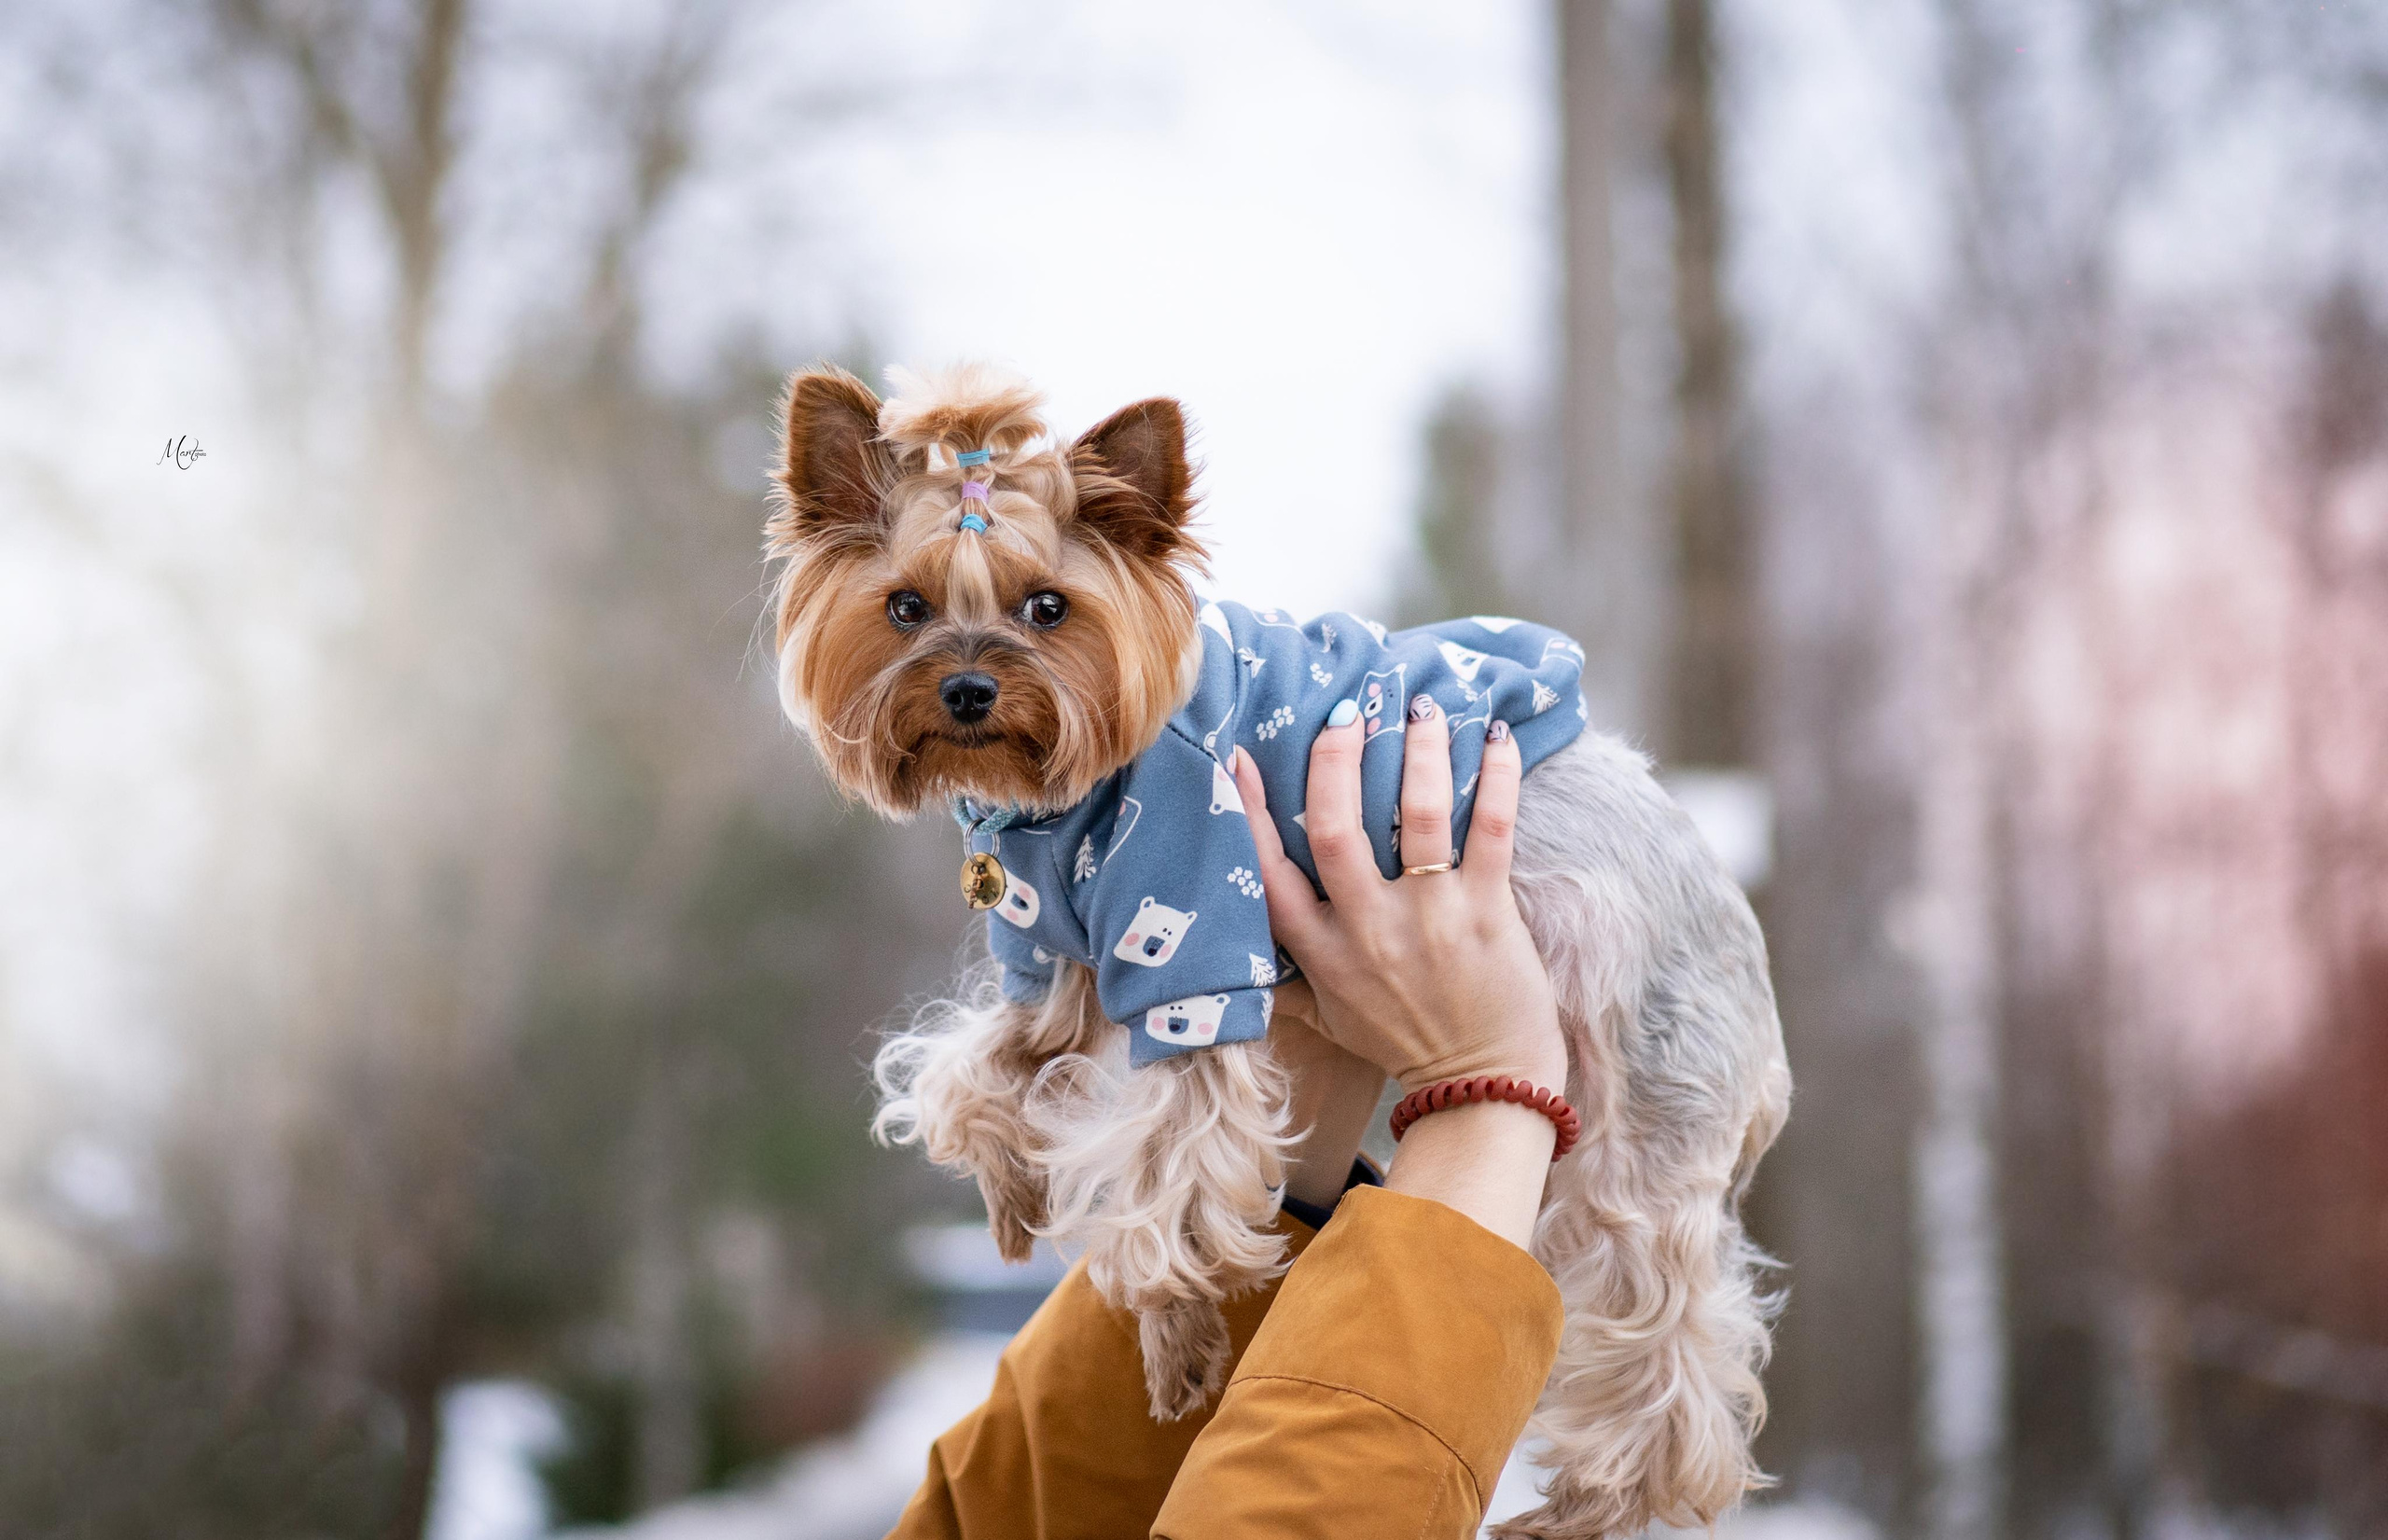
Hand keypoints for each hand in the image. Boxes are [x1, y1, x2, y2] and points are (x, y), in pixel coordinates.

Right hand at [1230, 698, 1564, 1095]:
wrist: (1483, 1086)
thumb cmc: (1402, 1043)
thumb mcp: (1329, 1016)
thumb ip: (1285, 976)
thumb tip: (1235, 949)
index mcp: (1321, 953)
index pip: (1270, 872)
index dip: (1249, 810)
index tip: (1238, 755)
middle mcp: (1368, 931)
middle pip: (1335, 828)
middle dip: (1335, 760)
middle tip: (1344, 713)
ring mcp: (1430, 919)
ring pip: (1416, 814)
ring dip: (1418, 751)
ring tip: (1420, 707)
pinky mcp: (1488, 913)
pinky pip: (1490, 829)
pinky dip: (1495, 778)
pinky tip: (1493, 738)